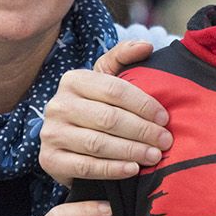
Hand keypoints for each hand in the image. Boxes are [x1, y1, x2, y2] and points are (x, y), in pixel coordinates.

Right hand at [40, 41, 171, 184]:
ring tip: (154, 156)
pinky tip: (133, 169)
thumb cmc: (95, 107)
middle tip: (165, 140)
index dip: (143, 104)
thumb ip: (124, 58)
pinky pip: (87, 167)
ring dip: (131, 151)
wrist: (66, 143)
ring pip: (98, 144)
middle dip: (142, 130)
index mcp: (73, 80)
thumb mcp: (106, 79)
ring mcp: (51, 134)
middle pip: (108, 118)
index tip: (165, 118)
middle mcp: (57, 105)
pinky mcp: (50, 160)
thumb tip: (146, 46)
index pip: (114, 90)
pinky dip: (113, 169)